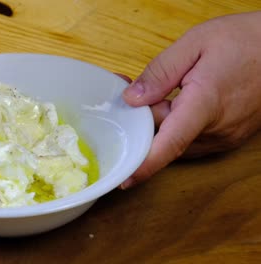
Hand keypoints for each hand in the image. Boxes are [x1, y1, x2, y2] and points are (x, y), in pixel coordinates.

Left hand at [120, 11, 260, 188]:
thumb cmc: (245, 40)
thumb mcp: (196, 43)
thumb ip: (160, 72)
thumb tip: (132, 99)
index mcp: (206, 102)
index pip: (171, 141)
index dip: (146, 163)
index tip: (126, 179)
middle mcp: (217, 129)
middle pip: (165, 137)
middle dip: (143, 119)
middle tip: (128, 92)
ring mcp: (225, 137)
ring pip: (177, 140)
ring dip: (161, 122)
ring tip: (160, 91)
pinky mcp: (228, 138)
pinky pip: (192, 139)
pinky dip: (177, 125)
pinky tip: (177, 101)